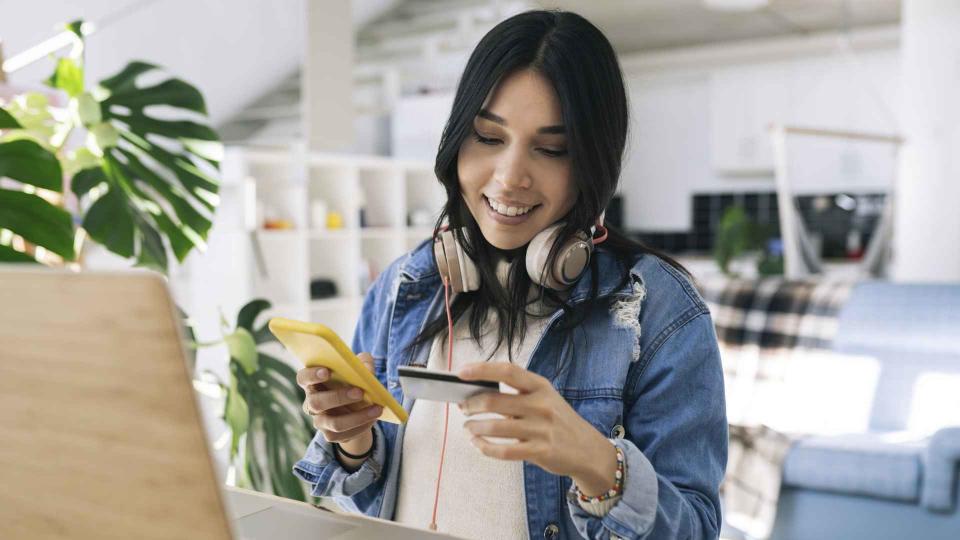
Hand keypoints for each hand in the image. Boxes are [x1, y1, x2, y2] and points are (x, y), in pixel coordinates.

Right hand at [295, 352, 381, 444]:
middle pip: (317, 402)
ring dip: (356, 417)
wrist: (358, 409)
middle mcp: (312, 402)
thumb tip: (367, 369)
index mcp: (313, 382)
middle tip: (360, 392)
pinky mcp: (330, 435)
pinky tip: (373, 418)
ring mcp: (319, 420)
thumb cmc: (355, 382)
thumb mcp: (361, 368)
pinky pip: (344, 434)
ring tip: (376, 409)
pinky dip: (361, 426)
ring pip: (333, 423)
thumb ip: (363, 363)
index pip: (303, 378)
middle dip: (339, 397)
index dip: (312, 375)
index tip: (327, 371)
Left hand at [457, 362, 617, 494]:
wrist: (588, 450)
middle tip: (463, 407)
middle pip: (494, 401)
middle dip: (470, 404)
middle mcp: (541, 405)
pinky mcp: (540, 452)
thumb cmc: (558, 422)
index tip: (461, 372)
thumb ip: (517, 396)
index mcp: (540, 386)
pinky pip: (503, 451)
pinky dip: (484, 447)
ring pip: (494, 427)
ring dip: (473, 428)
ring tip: (468, 428)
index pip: (508, 371)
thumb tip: (476, 395)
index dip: (482, 370)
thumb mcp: (545, 400)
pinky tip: (477, 444)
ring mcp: (541, 429)